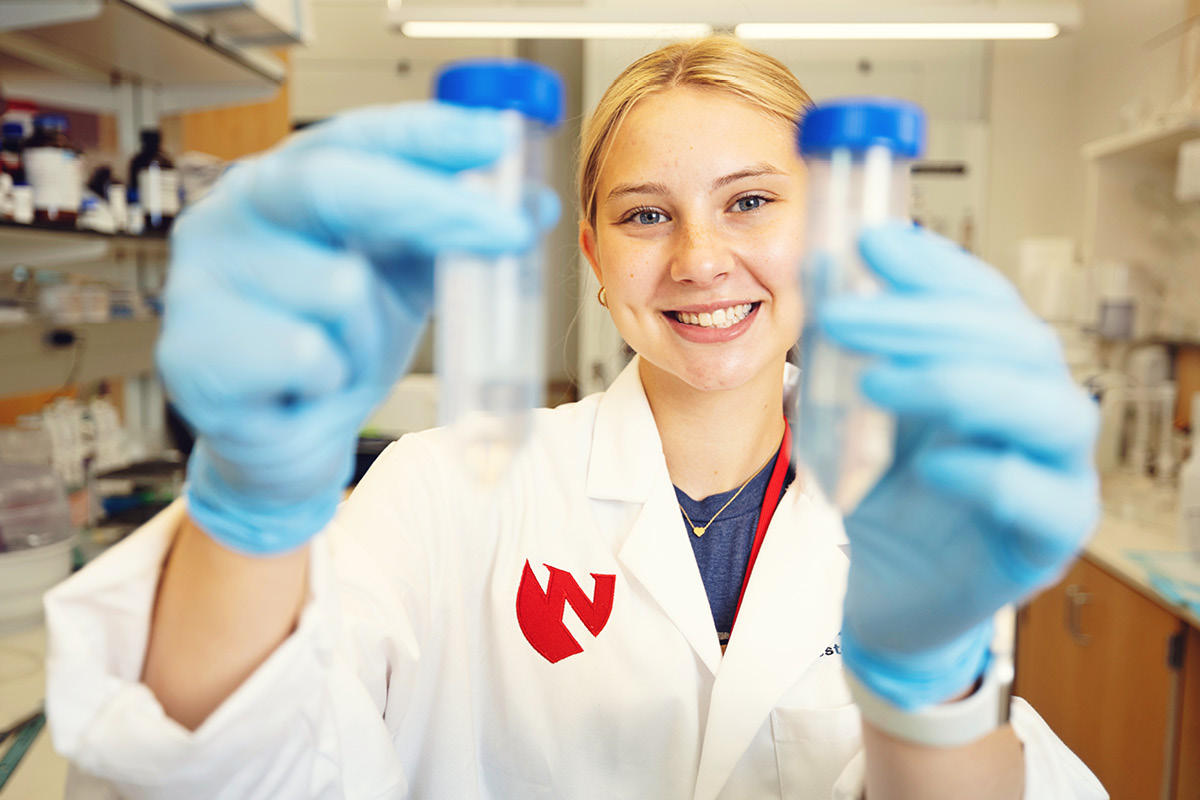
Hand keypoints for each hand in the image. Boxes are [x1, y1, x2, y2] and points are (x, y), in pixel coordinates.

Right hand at [157, 103, 555, 554]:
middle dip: (432, 207)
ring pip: (335, 287)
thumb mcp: (406, 282)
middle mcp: (234, 213)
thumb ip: (458, 238)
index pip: (356, 137)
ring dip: (367, 336)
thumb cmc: (336, 348)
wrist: (282, 442)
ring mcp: (202, 278)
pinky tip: (304, 390)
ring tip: (343, 358)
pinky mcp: (192, 351)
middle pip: (333, 185)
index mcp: (285, 182)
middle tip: (506, 232)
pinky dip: (330, 380)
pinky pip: (304, 355)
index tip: (496, 139)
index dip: (428, 135)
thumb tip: (535, 204)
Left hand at [818, 223, 1098, 709]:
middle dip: (926, 321)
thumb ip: (846, 346)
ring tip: (878, 384)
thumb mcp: (852, 411)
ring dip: (962, 384)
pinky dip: (992, 473)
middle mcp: (1037, 411)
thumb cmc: (883, 495)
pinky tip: (935, 466)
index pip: (986, 301)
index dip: (936, 268)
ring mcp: (1055, 475)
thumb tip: (818, 263)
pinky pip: (1043, 499)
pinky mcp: (1046, 541)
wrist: (888, 591)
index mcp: (998, 369)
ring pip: (1051, 411)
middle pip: (1019, 343)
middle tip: (843, 314)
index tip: (872, 242)